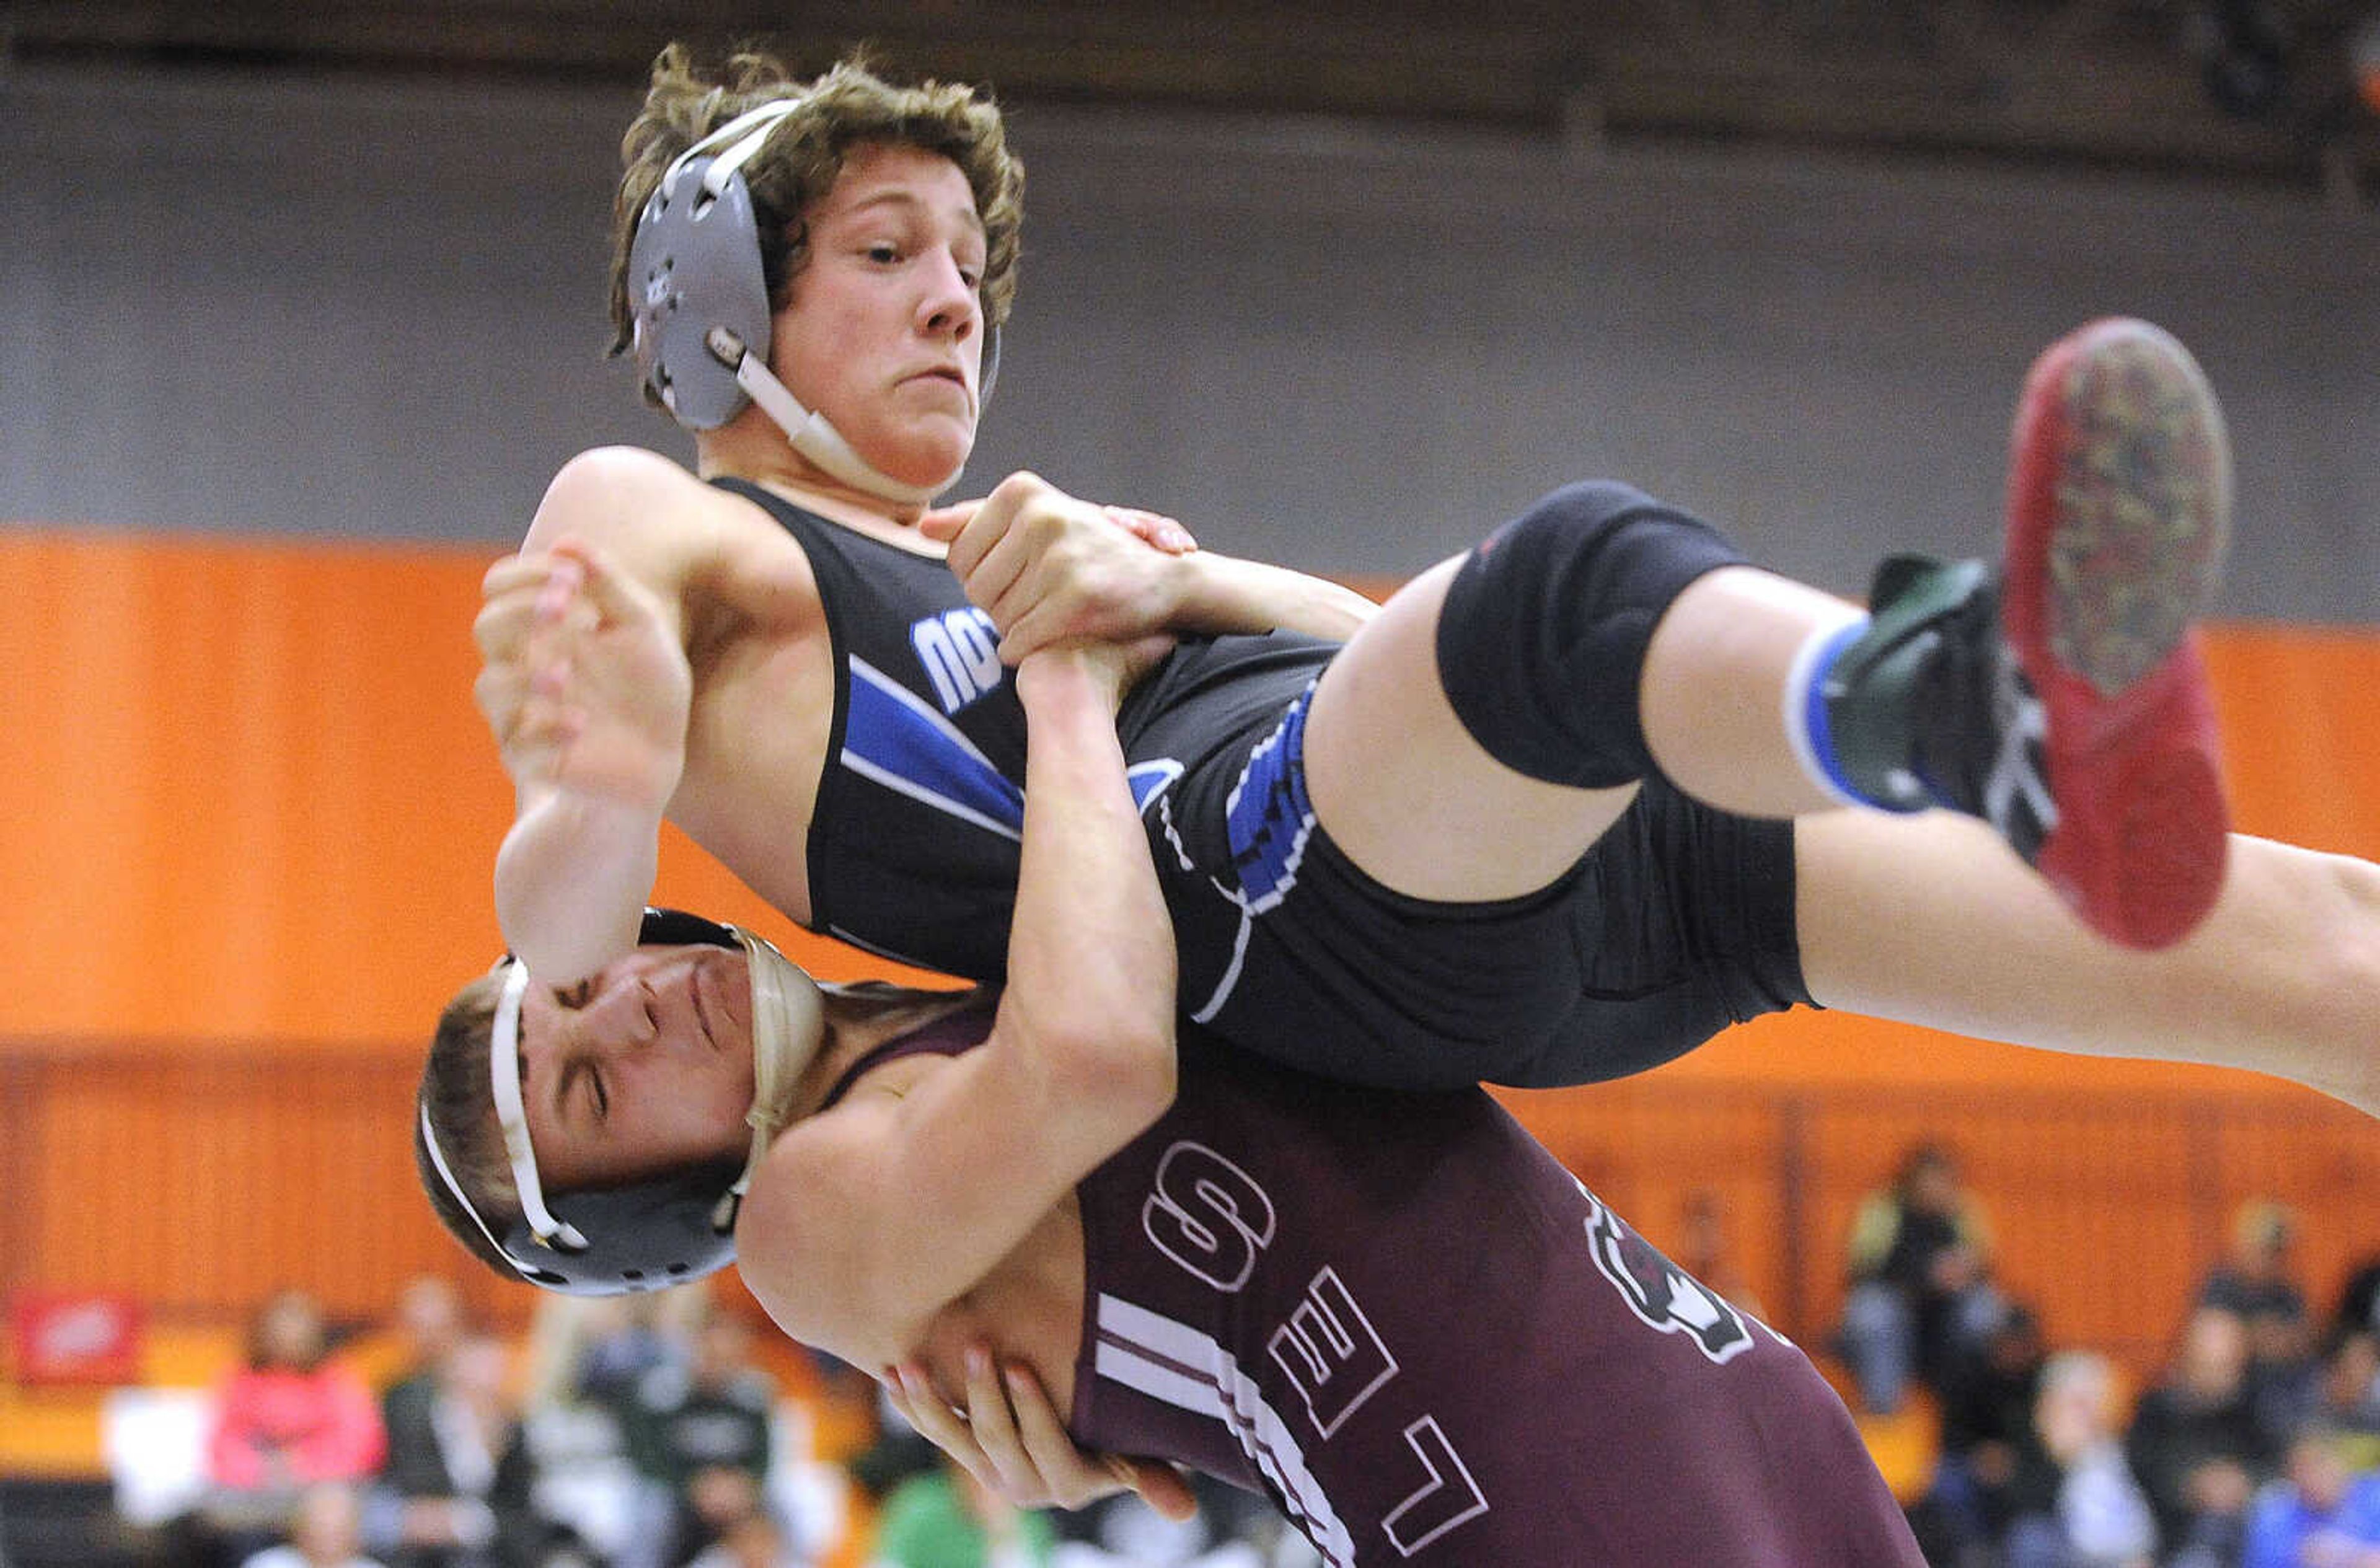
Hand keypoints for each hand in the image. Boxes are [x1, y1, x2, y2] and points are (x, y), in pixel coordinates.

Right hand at [474, 540, 690, 810]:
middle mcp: (522, 667)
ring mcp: (521, 715)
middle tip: (567, 607)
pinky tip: (582, 721)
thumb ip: (609, 585)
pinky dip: (547, 731)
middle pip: (487, 629)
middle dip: (522, 613)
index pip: (500, 589)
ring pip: (488, 688)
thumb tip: (568, 543)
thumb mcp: (641, 628)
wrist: (661, 758)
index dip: (524, 575)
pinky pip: (519, 748)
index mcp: (542, 629)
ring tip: (566, 673)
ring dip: (525, 676)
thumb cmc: (648, 687)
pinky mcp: (533, 761)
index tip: (570, 576)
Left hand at [885, 1352, 1197, 1520]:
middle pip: (995, 1439)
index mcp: (1067, 1483)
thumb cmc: (1120, 1437)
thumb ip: (1152, 1477)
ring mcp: (989, 1470)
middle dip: (981, 1393)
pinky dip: (912, 1403)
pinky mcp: (966, 1454)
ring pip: (954, 1438)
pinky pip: (934, 1430)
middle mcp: (1023, 1485)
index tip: (1020, 1364)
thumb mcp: (1137, 1455)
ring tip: (911, 1364)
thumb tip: (1185, 1513)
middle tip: (975, 1343)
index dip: (1029, 1410)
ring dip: (930, 1402)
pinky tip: (892, 1374)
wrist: (1080, 1441)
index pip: (1045, 1446)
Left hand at [921, 472, 1198, 662]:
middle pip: (976, 588)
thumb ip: (978, 521)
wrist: (1162, 578)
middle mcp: (1041, 518)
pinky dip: (1025, 649)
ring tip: (1049, 612)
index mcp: (1024, 492)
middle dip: (999, 604)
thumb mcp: (1038, 520)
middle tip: (1037, 598)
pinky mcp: (1076, 601)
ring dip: (1016, 628)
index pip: (958, 555)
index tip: (1018, 574)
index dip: (982, 577)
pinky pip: (1019, 641)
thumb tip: (924, 527)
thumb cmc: (1091, 550)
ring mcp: (1060, 559)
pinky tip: (1049, 637)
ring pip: (998, 618)